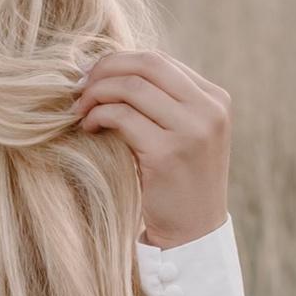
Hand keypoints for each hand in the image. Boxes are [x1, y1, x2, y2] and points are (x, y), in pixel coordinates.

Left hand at [74, 46, 231, 247]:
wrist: (193, 234)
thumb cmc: (178, 182)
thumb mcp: (183, 133)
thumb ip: (163, 101)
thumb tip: (110, 68)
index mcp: (215, 99)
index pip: (160, 61)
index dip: (120, 62)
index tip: (93, 75)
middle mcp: (209, 110)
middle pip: (147, 65)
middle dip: (106, 69)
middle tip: (79, 86)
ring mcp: (192, 131)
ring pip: (132, 87)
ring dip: (97, 93)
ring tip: (81, 109)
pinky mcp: (168, 154)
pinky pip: (122, 117)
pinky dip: (98, 116)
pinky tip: (90, 127)